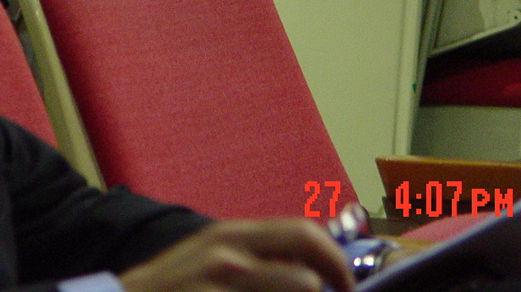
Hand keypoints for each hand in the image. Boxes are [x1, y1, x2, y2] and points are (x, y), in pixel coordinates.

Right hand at [120, 219, 353, 291]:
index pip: (305, 235)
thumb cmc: (175, 285)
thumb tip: (309, 268)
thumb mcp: (212, 255)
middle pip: (309, 279)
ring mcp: (219, 289)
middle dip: (332, 289)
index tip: (345, 286)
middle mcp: (230, 258)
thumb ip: (256, 255)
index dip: (336, 263)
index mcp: (233, 235)